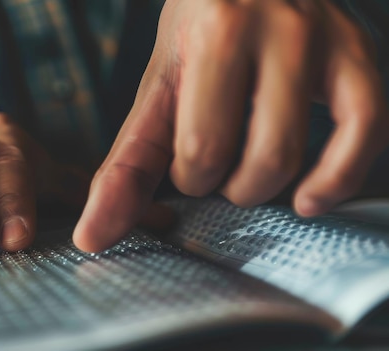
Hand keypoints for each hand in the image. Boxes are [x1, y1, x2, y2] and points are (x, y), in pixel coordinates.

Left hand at [74, 0, 388, 251]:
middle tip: (213, 165)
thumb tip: (94, 236)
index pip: (199, 148)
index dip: (189, 176)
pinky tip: (309, 197)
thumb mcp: (161, 83)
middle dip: (219, 183)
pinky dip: (336, 181)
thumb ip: (128, 161)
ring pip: (288, 156)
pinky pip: (364, 136)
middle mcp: (276, 30)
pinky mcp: (363, 59)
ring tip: (246, 172)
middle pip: (243, 157)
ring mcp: (325, 43)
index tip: (187, 169)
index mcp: (215, 32)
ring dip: (260, 186)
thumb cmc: (204, 32)